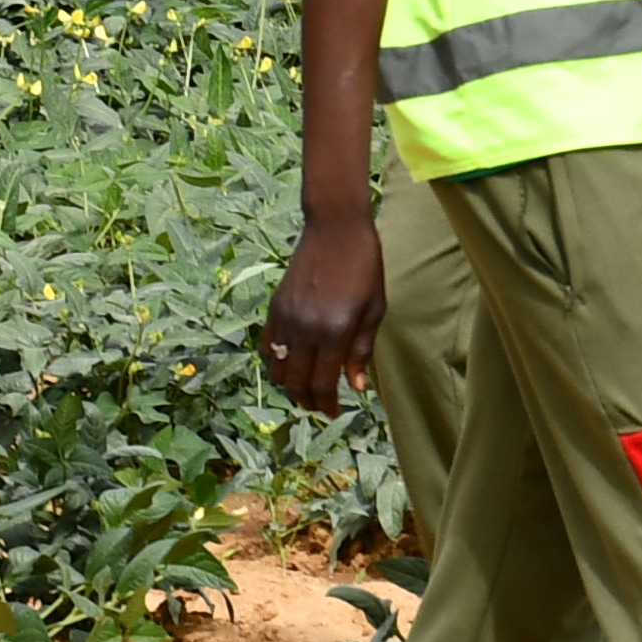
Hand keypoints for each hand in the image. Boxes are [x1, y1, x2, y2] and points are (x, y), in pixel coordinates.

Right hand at [258, 211, 388, 409]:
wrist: (336, 228)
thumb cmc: (364, 268)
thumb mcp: (374, 310)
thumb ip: (362, 350)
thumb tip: (356, 386)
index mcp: (335, 332)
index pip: (323, 384)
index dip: (327, 404)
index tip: (334, 413)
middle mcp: (306, 329)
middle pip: (297, 383)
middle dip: (308, 401)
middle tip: (320, 406)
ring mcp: (286, 318)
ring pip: (278, 370)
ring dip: (290, 386)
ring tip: (305, 388)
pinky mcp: (274, 307)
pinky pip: (266, 347)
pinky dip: (274, 363)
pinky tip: (289, 364)